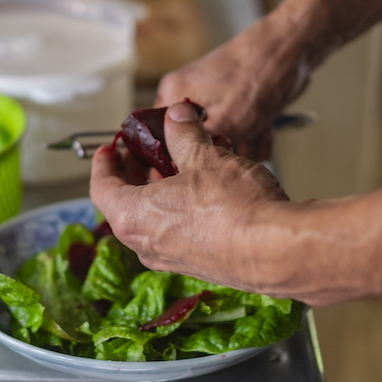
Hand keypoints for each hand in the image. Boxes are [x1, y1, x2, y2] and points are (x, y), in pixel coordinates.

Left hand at [90, 102, 381, 304]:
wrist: (279, 251)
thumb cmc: (235, 209)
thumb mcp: (204, 156)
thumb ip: (184, 133)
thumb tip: (176, 115)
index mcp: (132, 217)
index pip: (101, 187)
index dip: (104, 163)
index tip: (111, 147)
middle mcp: (147, 245)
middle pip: (126, 204)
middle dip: (135, 173)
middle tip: (146, 150)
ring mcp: (173, 260)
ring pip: (154, 219)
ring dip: (160, 190)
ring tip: (180, 163)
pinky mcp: (201, 266)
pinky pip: (179, 233)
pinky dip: (181, 209)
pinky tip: (204, 189)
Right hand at [155, 12, 311, 159]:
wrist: (294, 46)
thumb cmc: (260, 73)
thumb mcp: (228, 120)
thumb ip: (197, 146)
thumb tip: (176, 170)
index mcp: (173, 95)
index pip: (158, 140)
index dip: (178, 160)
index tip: (202, 169)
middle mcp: (188, 98)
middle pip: (192, 146)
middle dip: (222, 153)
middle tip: (243, 144)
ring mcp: (211, 101)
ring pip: (219, 144)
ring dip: (244, 146)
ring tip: (260, 132)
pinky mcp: (232, 105)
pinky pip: (236, 135)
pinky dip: (254, 138)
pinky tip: (267, 130)